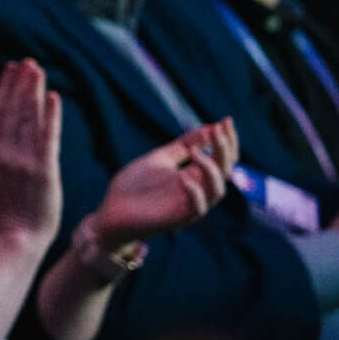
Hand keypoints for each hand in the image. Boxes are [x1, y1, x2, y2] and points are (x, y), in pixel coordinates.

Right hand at [0, 58, 62, 246]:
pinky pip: (47, 137)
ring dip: (33, 92)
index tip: (10, 69)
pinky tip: (53, 97)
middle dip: (19, 83)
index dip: (4, 89)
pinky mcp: (44, 171)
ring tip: (37, 71)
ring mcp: (23, 162)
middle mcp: (3, 154)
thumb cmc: (8, 209)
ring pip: (28, 118)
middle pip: (11, 110)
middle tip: (26, 62)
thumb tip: (0, 130)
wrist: (19, 237)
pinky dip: (50, 116)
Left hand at [92, 119, 235, 247]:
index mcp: (194, 175)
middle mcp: (197, 190)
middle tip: (217, 131)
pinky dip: (194, 192)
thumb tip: (209, 127)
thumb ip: (183, 145)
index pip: (221, 158)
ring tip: (195, 151)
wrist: (111, 211)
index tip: (226, 121)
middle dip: (224, 149)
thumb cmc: (134, 186)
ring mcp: (188, 205)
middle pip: (224, 171)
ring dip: (211, 169)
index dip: (227, 140)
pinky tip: (183, 177)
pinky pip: (197, 208)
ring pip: (217, 190)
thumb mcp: (160, 159)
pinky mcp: (177, 219)